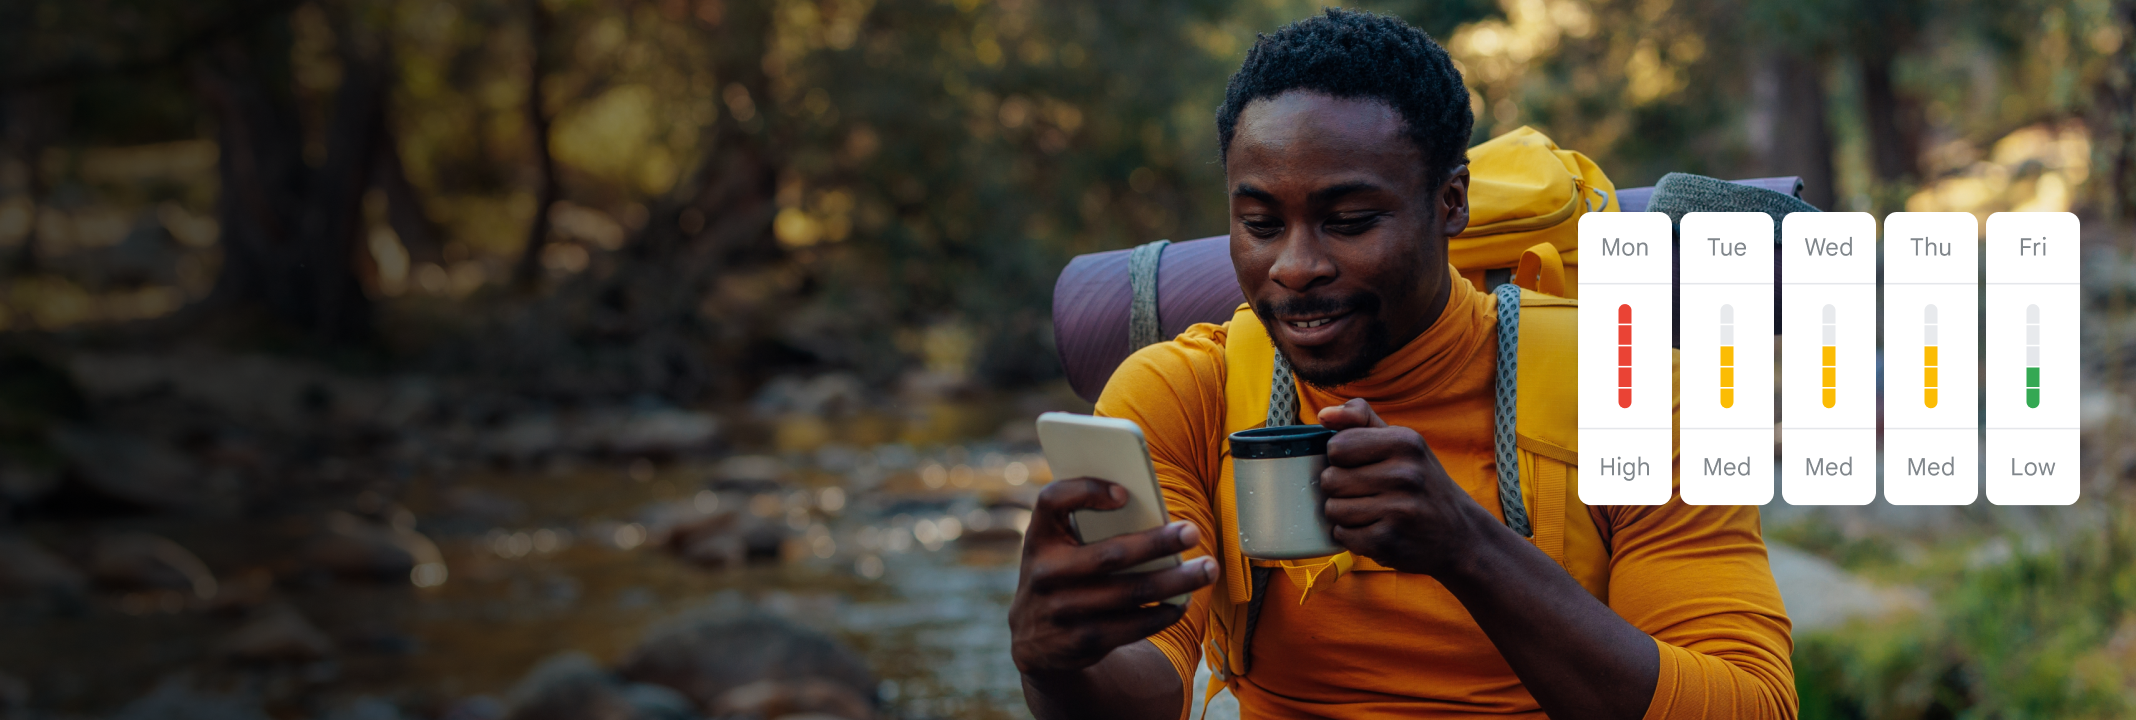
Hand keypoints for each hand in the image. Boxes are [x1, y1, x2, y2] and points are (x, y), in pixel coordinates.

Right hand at [1009, 477, 1217, 674]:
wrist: (1033, 640)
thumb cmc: (1060, 574)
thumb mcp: (1056, 546)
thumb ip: (1085, 523)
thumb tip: (1151, 517)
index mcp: (1038, 538)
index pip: (1052, 501)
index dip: (1086, 491)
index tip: (1125, 492)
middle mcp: (1045, 574)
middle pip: (1110, 554)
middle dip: (1157, 543)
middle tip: (1193, 532)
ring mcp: (1062, 611)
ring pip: (1130, 593)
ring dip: (1176, 581)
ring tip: (1207, 569)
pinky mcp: (1080, 642)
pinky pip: (1132, 626)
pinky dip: (1163, 612)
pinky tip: (1183, 601)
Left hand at [1317, 398, 1494, 575]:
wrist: (1460, 534)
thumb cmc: (1421, 483)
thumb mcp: (1402, 443)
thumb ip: (1362, 420)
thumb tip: (1324, 414)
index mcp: (1404, 442)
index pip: (1336, 446)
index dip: (1341, 458)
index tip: (1361, 465)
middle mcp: (1404, 474)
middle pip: (1330, 479)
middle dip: (1340, 488)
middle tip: (1367, 493)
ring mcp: (1398, 510)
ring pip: (1332, 509)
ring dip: (1344, 514)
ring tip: (1371, 512)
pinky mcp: (1389, 541)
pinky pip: (1342, 535)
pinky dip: (1352, 536)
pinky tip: (1375, 530)